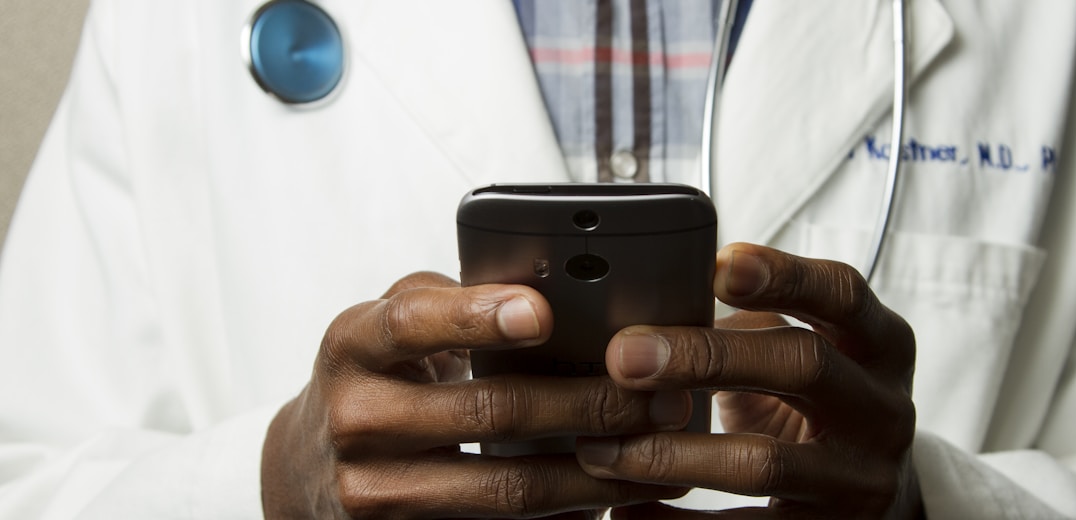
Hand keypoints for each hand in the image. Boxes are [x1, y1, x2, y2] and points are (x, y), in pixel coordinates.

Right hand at [261, 272, 688, 518]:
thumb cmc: (372, 378)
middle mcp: (356, 418)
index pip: (413, 322)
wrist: (305, 468)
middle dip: (586, 403)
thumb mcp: (387, 325)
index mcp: (353, 344)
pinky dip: (563, 514)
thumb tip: (549, 287)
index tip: (542, 312)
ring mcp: (373, 491)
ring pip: (504, 486)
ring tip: (657, 450)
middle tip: (660, 394)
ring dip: (594, 471)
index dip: (477, 315)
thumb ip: (450, 301)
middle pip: (487, 411)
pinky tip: (610, 496)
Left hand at [576, 243, 921, 518]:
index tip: (717, 265)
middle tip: (625, 355)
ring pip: (764, 462)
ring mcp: (860, 478)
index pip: (843, 294)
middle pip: (803, 366)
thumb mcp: (806, 355)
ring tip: (602, 449)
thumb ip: (751, 327)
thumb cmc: (820, 407)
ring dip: (671, 453)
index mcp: (880, 346)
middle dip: (707, 357)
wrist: (879, 500)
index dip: (784, 275)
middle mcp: (881, 409)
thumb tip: (649, 308)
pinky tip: (623, 510)